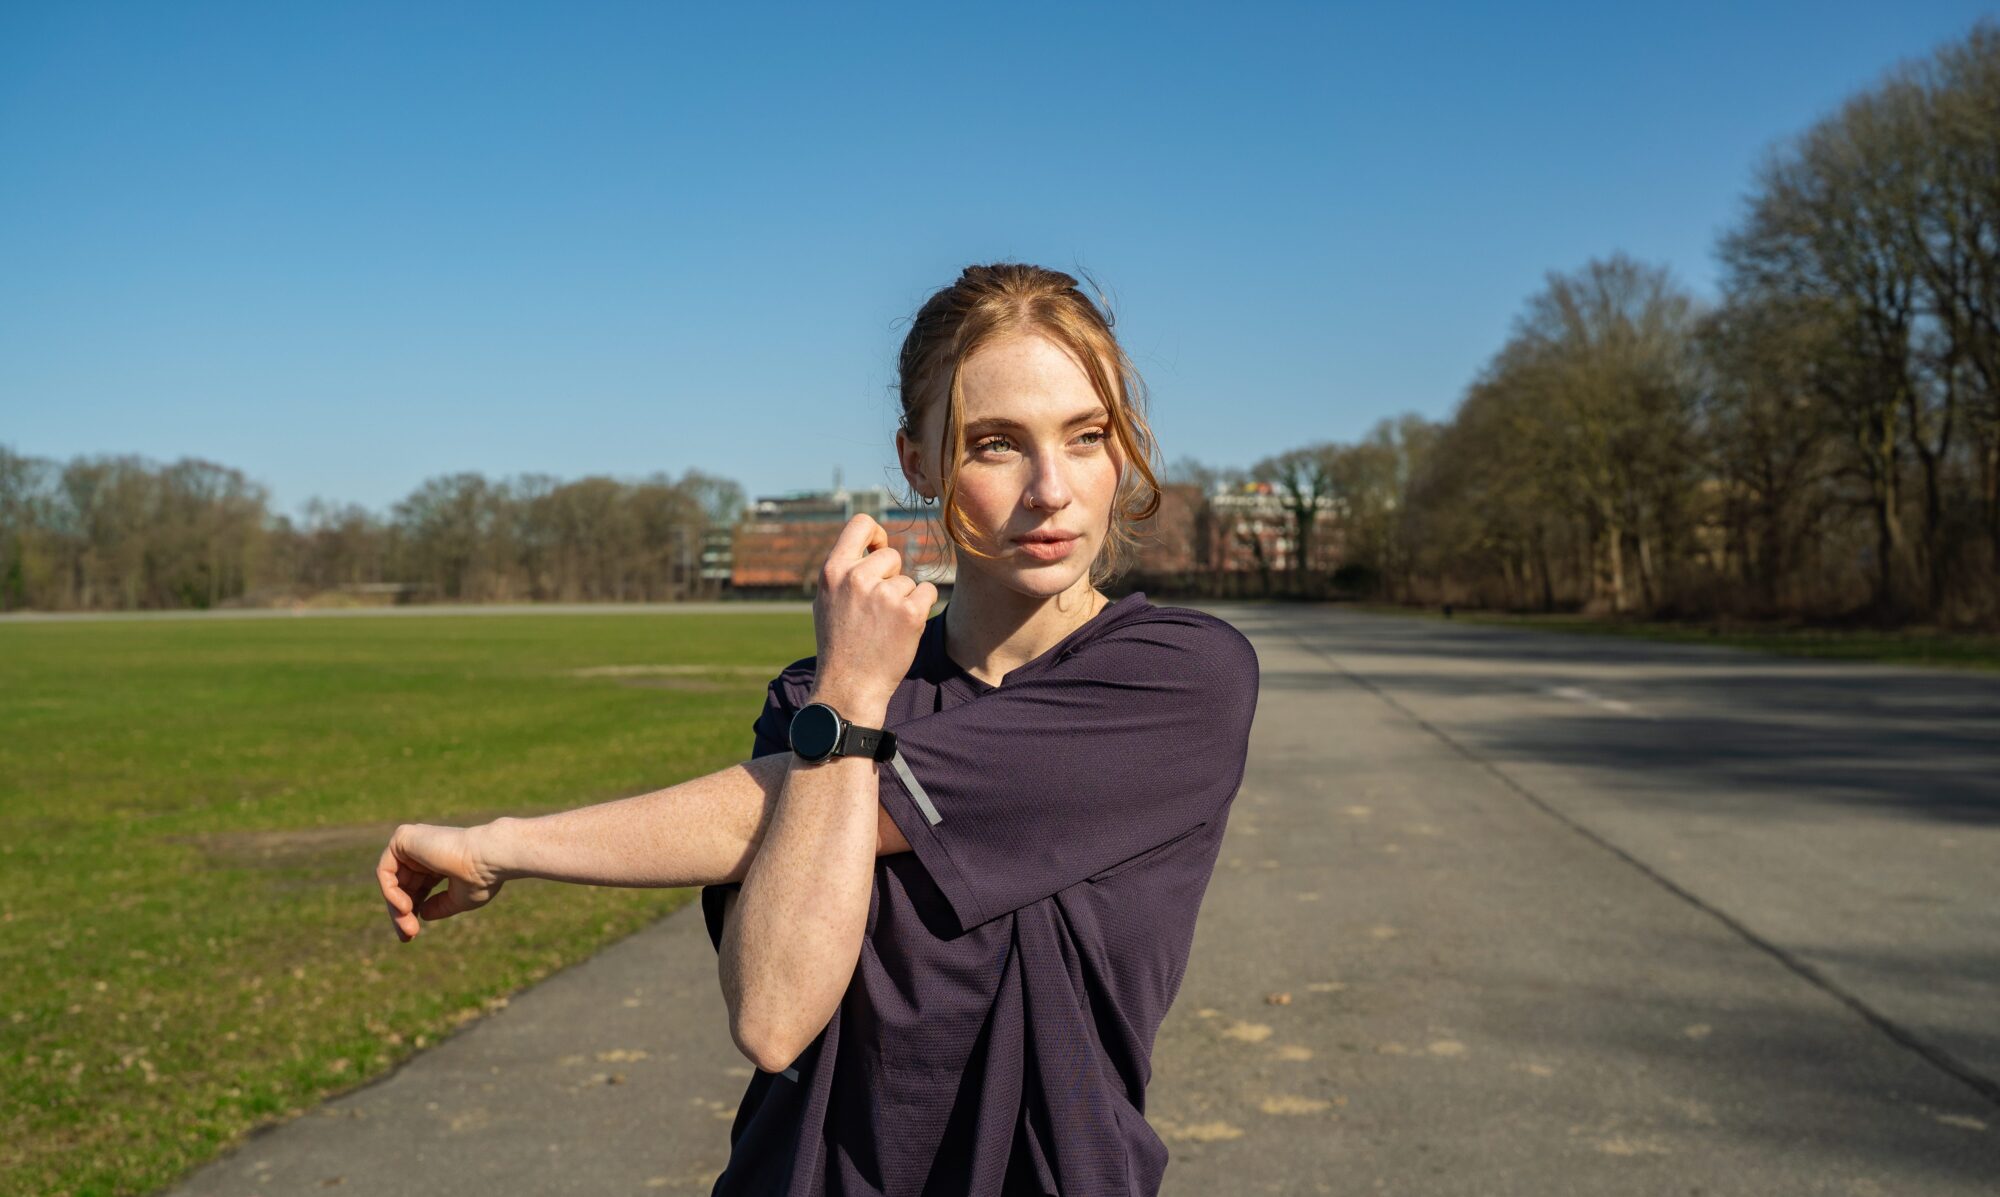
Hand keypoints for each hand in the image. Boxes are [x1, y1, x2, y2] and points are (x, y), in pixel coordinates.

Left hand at [375, 822, 503, 941]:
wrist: (489, 858)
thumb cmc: (482, 877)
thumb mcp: (460, 898)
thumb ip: (440, 906)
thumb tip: (422, 914)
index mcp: (439, 860)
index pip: (417, 887)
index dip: (412, 911)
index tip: (411, 935)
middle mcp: (424, 849)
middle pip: (402, 885)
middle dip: (401, 913)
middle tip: (408, 936)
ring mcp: (413, 841)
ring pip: (391, 881)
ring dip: (396, 908)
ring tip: (409, 927)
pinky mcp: (403, 837)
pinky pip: (385, 870)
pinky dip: (390, 892)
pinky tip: (405, 907)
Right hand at [813, 514, 937, 712]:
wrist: (850, 686)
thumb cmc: (839, 644)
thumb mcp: (827, 601)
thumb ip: (845, 572)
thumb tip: (870, 545)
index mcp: (833, 571)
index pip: (860, 523)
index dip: (875, 534)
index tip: (878, 549)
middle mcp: (857, 578)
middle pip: (891, 555)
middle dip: (891, 577)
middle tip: (877, 609)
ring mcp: (885, 595)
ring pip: (908, 580)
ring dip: (903, 599)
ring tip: (884, 627)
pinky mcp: (910, 613)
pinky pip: (927, 592)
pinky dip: (921, 607)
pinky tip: (903, 629)